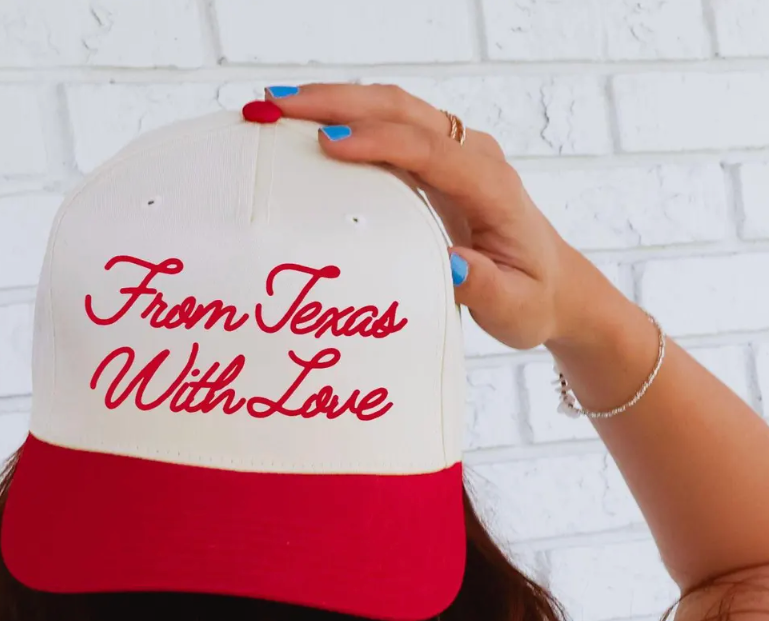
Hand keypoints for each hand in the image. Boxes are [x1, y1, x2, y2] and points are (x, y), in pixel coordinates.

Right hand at [262, 82, 586, 351]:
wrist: (554, 286)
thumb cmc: (531, 299)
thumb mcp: (513, 308)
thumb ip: (481, 286)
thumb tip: (449, 263)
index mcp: (492, 188)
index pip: (429, 150)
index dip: (378, 142)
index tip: (328, 143)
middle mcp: (473, 156)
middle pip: (403, 111)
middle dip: (339, 102)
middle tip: (278, 105)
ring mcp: (455, 152)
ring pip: (393, 109)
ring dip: (336, 102)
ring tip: (278, 105)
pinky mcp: (437, 160)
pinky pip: (390, 128)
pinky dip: (347, 119)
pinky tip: (307, 125)